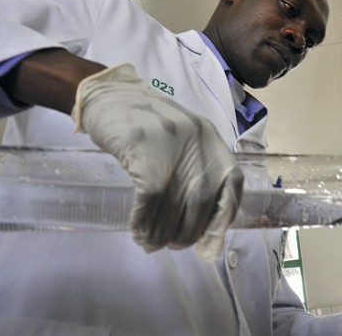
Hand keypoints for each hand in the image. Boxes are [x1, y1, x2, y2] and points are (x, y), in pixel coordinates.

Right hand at [72, 64, 242, 260]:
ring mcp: (171, 146)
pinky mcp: (143, 152)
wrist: (108, 96)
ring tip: (152, 244)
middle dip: (188, 232)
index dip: (223, 218)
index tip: (210, 243)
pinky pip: (148, 200)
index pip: (232, 184)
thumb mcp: (182, 141)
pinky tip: (138, 232)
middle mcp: (198, 141)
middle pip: (201, 201)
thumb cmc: (145, 124)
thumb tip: (203, 231)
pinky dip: (143, 222)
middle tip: (174, 245)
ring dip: (163, 233)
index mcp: (211, 139)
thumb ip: (194, 174)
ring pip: (174, 204)